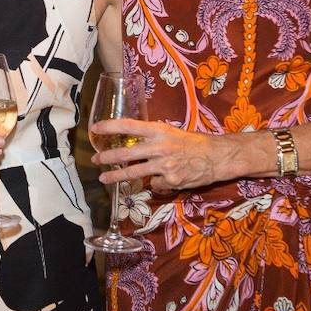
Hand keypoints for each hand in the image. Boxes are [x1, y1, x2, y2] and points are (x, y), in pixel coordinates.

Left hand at [93, 118, 237, 191]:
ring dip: (116, 176)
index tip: (95, 129)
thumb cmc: (193, 142)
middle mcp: (160, 147)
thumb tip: (132, 141)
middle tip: (95, 160)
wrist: (216, 157)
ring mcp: (164, 165)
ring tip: (104, 179)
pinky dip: (156, 183)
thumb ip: (153, 137)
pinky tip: (164, 178)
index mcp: (159, 131)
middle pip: (126, 153)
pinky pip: (155, 184)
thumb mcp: (171, 132)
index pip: (129, 126)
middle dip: (107, 157)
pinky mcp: (171, 180)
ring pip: (134, 173)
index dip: (110, 127)